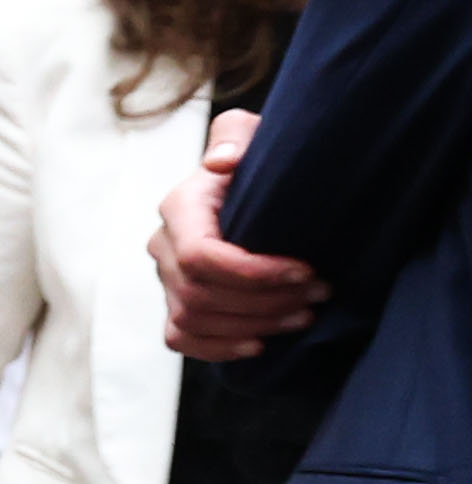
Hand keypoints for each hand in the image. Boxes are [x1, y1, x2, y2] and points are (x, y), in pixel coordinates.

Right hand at [156, 108, 325, 360]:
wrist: (253, 190)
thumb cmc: (260, 164)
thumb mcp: (254, 135)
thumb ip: (236, 135)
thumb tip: (219, 164)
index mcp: (180, 208)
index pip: (200, 257)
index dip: (254, 273)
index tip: (307, 270)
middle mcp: (163, 245)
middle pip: (201, 294)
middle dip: (267, 300)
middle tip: (321, 293)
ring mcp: (165, 279)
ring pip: (194, 319)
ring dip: (254, 324)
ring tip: (306, 315)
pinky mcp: (175, 304)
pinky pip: (180, 337)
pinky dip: (218, 348)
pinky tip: (260, 344)